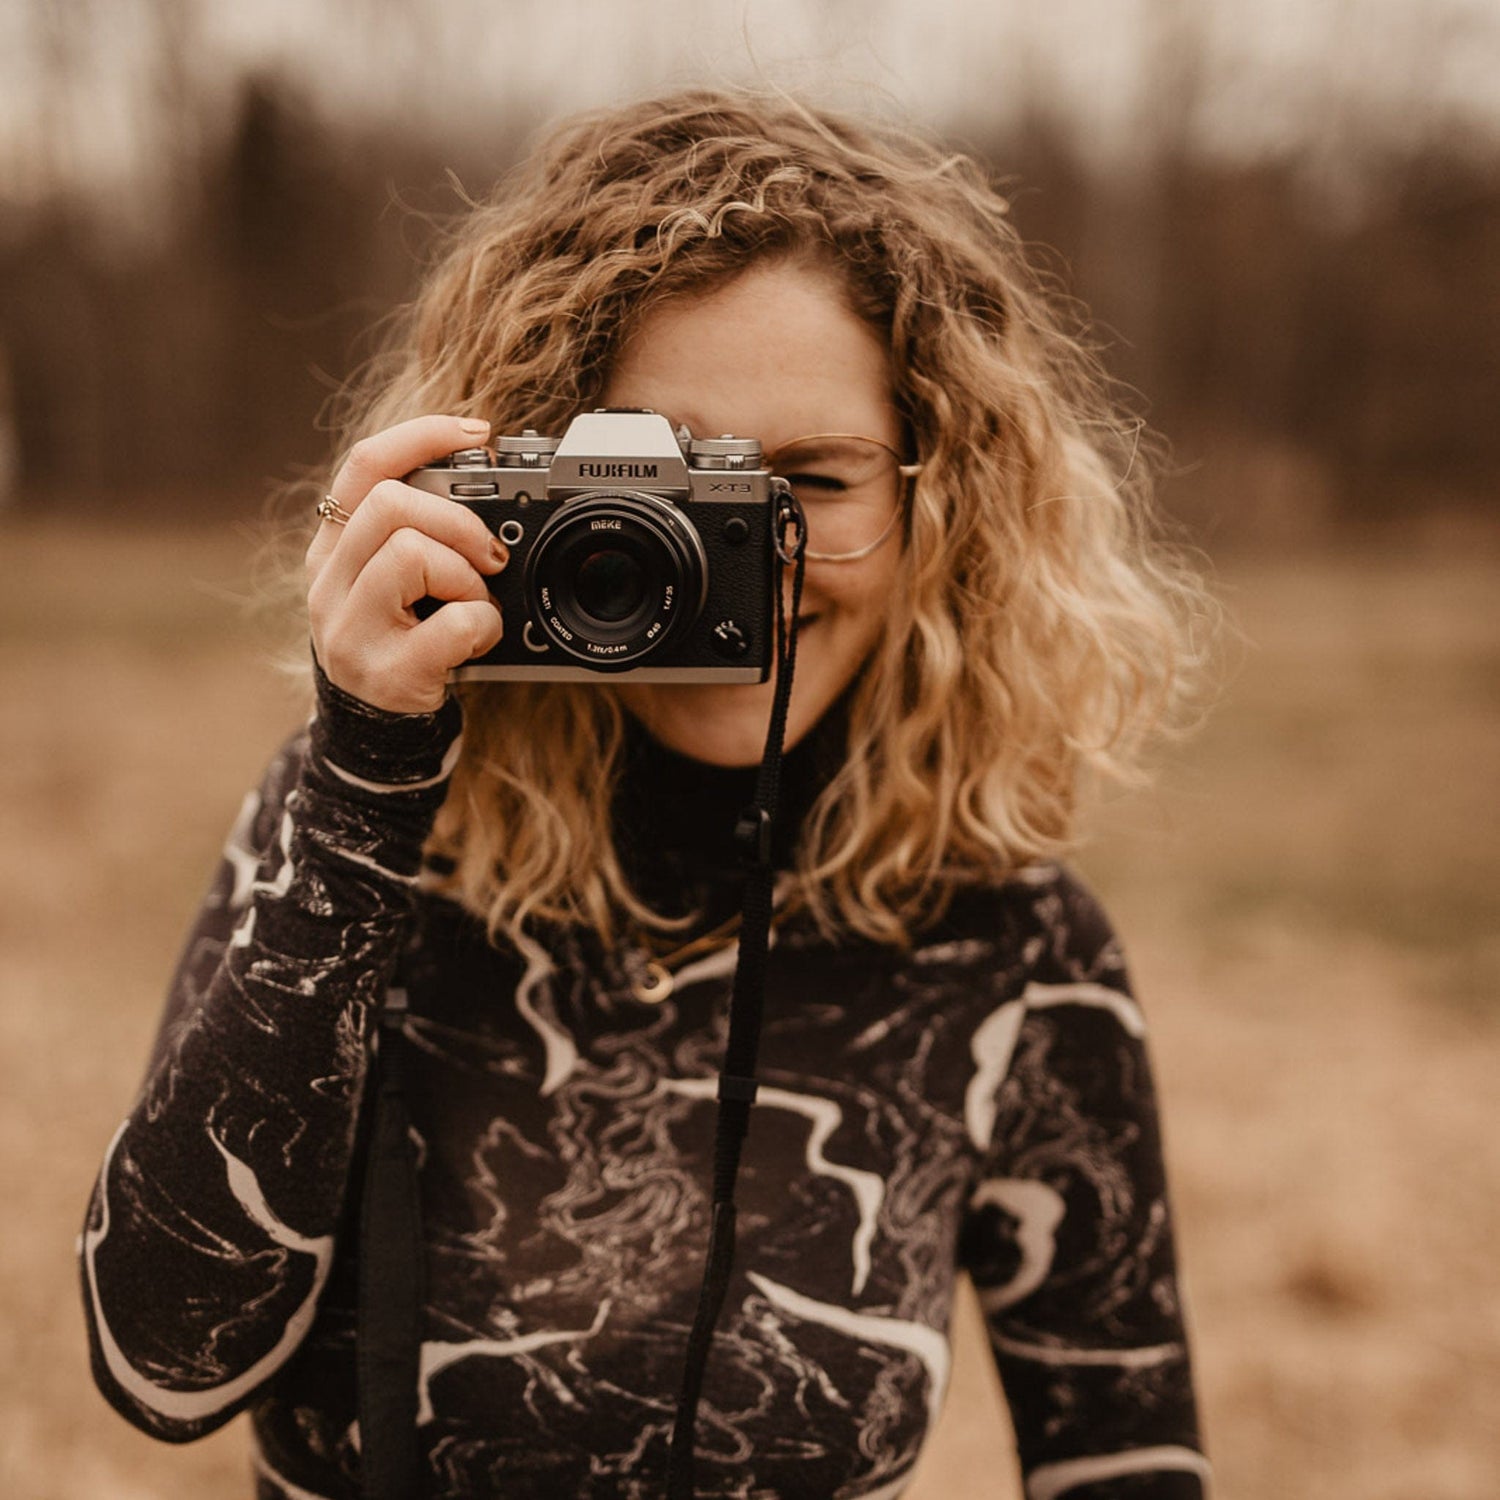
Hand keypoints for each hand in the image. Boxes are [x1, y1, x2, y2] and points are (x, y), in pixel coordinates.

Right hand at [306, 415, 508, 713]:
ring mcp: (351, 630)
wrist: (376, 731)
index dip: (423, 435)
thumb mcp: (392, 581)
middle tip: (487, 557)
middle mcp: (329, 584)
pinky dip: (483, 625)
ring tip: (473, 603)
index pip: (365, 465)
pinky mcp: (387, 673)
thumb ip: (412, 531)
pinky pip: (452, 622)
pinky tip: (477, 640)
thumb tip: (477, 469)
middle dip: (458, 522)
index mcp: (332, 549)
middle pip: (391, 505)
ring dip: (466, 577)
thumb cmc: (400, 643)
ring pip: (412, 554)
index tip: (477, 431)